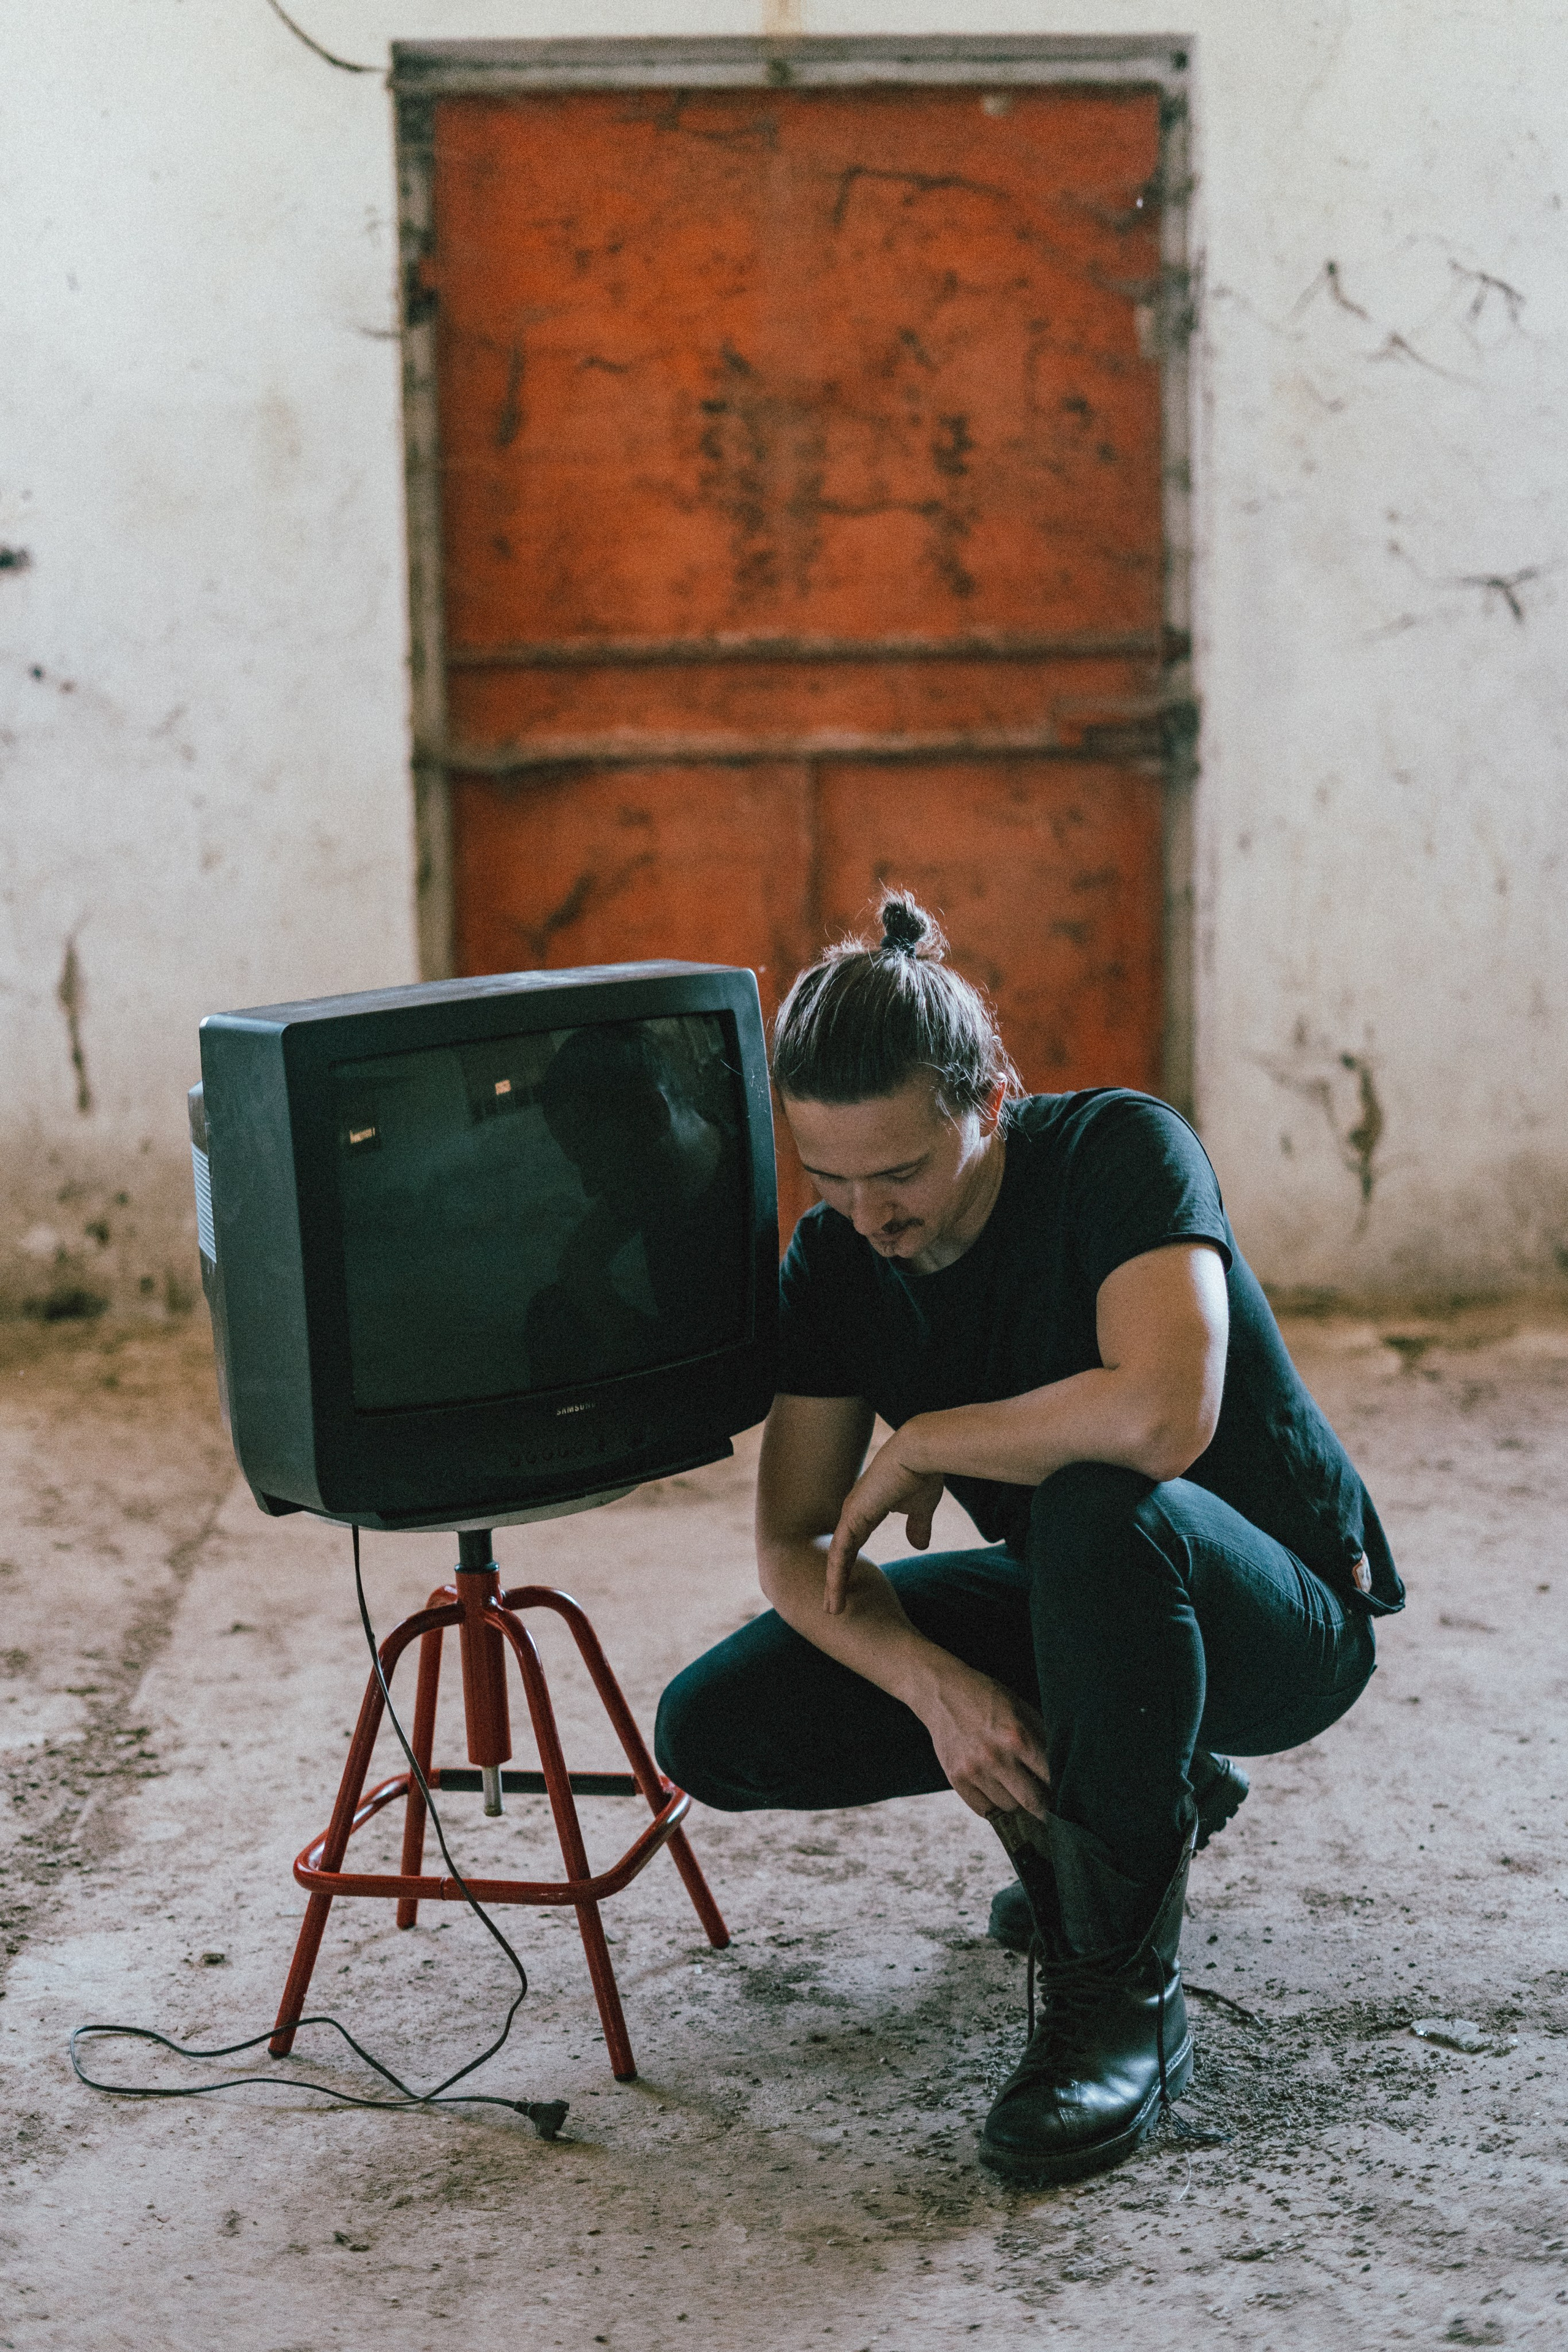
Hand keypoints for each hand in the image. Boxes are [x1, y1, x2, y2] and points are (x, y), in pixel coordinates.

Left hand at [824, 1429, 944, 1611]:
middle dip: (836, 1581)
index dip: (849, 1567)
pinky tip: (834, 1594)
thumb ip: (917, 1526)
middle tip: (832, 1606)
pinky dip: (837, 1576)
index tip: (847, 1588)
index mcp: (865, 1511)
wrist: (920, 1452)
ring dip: (833, 1586)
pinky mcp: (853, 1517)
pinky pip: (841, 1554)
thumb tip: (919, 1545)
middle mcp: (853, 1513)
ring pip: (837, 1558)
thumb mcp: (921, 1508)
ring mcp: (850, 1515)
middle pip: (840, 1554)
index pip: (852, 1545)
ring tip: (832, 1610)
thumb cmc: (922, 1474)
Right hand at [920, 1662, 1051, 1819]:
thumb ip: (1042, 1735)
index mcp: (1017, 1737)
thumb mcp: (1020, 1707)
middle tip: (1048, 1804)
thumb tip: (1064, 1765)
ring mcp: (974, 1771)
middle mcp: (996, 1757)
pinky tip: (996, 1788)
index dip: (1062, 1788)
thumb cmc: (984, 1697)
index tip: (1066, 1795)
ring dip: (1016, 1801)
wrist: (941, 1692)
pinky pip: (983, 1810)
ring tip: (1015, 1785)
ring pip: (1009, 1807)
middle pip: (1032, 1801)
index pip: (1050, 1777)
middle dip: (1045, 1806)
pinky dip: (993, 1804)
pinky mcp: (955, 1779)